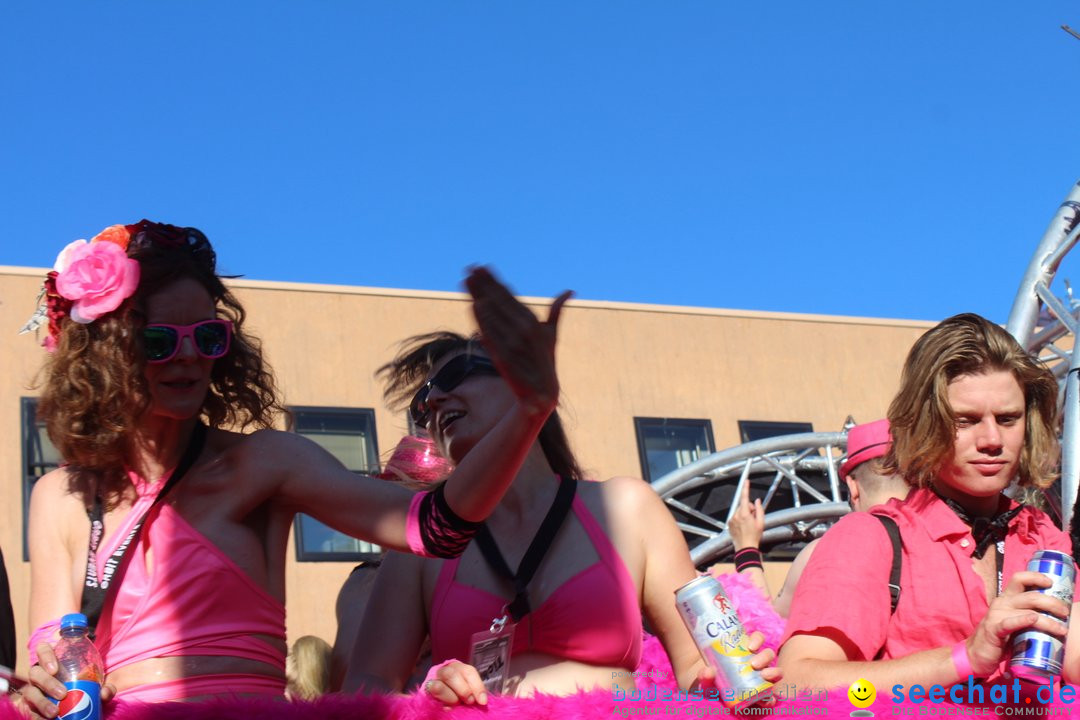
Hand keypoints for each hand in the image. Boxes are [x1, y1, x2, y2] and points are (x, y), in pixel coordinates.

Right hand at [17, 643, 114, 718]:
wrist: (78, 707)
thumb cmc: (85, 689)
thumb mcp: (95, 686)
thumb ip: (104, 687)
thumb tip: (104, 693)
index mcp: (54, 662)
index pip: (43, 650)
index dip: (46, 656)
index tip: (55, 669)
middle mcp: (40, 674)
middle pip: (35, 673)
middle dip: (47, 683)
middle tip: (62, 694)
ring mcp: (33, 690)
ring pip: (30, 692)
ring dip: (41, 702)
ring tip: (54, 712)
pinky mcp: (29, 706)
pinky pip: (27, 709)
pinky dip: (35, 715)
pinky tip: (45, 719)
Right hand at [423, 659, 487, 706]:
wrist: (438, 699)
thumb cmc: (457, 695)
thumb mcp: (468, 691)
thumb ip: (473, 692)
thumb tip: (482, 700)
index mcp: (458, 668)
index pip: (468, 671)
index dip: (477, 686)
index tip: (483, 701)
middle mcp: (444, 670)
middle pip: (451, 674)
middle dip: (463, 690)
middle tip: (469, 702)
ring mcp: (433, 679)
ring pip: (439, 686)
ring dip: (450, 698)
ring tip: (456, 704)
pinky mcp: (425, 690)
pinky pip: (431, 695)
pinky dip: (442, 702)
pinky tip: (447, 708)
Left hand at [465, 266, 571, 419]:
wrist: (541, 392)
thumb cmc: (546, 361)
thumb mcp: (552, 335)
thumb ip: (557, 311)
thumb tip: (569, 291)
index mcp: (534, 322)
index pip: (510, 296)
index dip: (495, 281)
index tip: (483, 268)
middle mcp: (524, 330)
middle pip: (498, 301)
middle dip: (483, 283)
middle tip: (471, 268)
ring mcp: (512, 342)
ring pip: (491, 314)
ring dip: (477, 295)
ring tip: (466, 280)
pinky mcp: (502, 355)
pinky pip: (489, 332)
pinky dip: (481, 318)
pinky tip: (473, 304)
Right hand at [692, 631, 779, 704]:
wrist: (695, 662)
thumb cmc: (702, 681)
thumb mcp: (703, 686)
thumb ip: (706, 682)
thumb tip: (709, 671)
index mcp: (748, 691)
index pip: (766, 698)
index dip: (769, 699)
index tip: (765, 699)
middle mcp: (754, 674)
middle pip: (772, 674)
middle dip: (773, 674)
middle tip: (762, 674)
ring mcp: (751, 657)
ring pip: (768, 656)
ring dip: (765, 658)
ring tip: (753, 659)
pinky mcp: (745, 642)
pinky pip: (757, 639)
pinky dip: (757, 640)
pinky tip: (750, 644)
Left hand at [728, 481, 764, 550]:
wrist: (745, 547)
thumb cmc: (754, 536)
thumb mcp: (761, 522)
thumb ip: (759, 510)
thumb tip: (757, 501)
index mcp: (744, 514)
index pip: (744, 497)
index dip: (746, 488)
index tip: (746, 481)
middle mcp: (736, 515)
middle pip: (743, 505)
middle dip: (748, 508)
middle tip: (753, 517)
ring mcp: (732, 519)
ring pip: (739, 511)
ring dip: (744, 514)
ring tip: (748, 524)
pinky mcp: (729, 523)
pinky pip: (735, 517)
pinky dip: (739, 519)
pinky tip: (743, 526)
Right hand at [966, 570, 1069, 676]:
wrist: (976, 655)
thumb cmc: (1000, 639)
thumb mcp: (1014, 622)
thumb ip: (1028, 616)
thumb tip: (1056, 617)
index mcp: (1006, 599)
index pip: (1019, 579)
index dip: (1036, 577)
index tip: (1051, 582)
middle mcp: (1001, 603)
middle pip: (1030, 596)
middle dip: (1052, 602)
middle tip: (1065, 613)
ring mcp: (996, 615)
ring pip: (1027, 611)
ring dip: (1048, 620)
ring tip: (1062, 629)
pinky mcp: (994, 630)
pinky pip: (1010, 623)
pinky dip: (1023, 620)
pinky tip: (1033, 619)